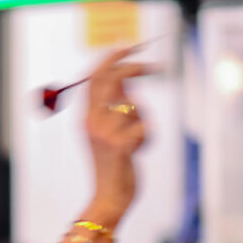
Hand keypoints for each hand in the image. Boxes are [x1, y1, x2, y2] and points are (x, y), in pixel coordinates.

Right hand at [83, 46, 154, 220]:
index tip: (129, 46)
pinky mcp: (120, 146)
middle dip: (136, 68)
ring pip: (136, 106)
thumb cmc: (112, 165)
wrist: (108, 197)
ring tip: (137, 141)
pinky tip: (139, 152)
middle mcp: (91, 121)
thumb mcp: (106, 131)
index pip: (95, 77)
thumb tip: (125, 80)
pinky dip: (149, 138)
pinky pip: (146, 128)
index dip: (112, 57)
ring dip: (144, 119)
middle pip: (113, 80)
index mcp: (85, 117)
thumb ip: (112, 106)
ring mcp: (105, 133)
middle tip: (157, 66)